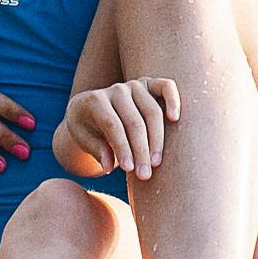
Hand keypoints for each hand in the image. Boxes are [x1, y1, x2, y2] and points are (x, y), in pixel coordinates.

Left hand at [61, 75, 180, 182]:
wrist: (89, 107)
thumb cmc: (87, 127)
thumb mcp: (82, 138)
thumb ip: (96, 149)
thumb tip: (109, 166)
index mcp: (95, 101)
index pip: (113, 126)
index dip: (123, 148)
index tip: (129, 169)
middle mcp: (116, 90)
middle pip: (134, 122)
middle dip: (141, 151)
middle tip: (145, 174)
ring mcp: (134, 85)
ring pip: (152, 111)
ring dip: (157, 139)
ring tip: (156, 163)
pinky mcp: (149, 84)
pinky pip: (166, 86)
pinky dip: (173, 99)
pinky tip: (175, 119)